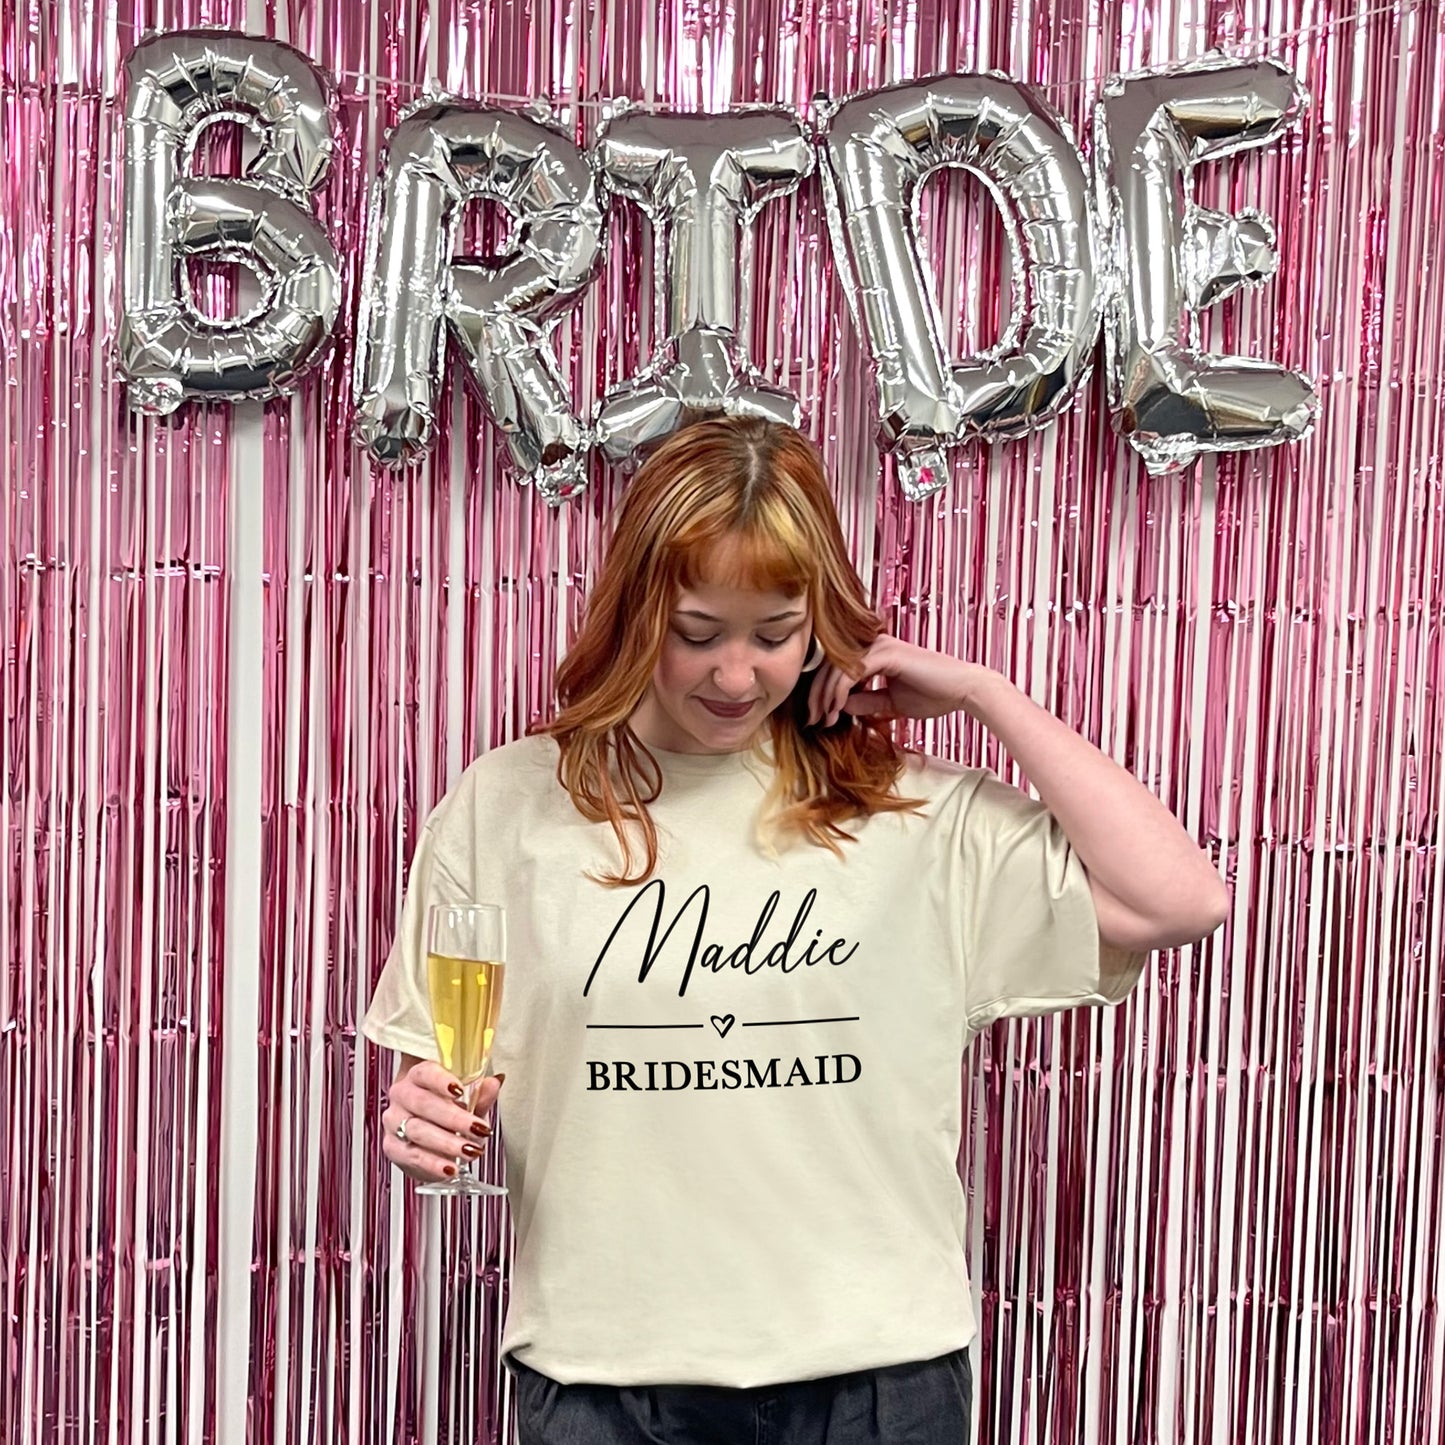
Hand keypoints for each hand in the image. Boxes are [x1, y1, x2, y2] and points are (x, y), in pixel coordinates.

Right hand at [381, 1059, 504, 1184]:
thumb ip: (480, 1094)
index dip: (441, 1081)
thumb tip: (494, 1083)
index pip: (425, 1072)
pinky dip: (433, 1163)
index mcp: (417, 1075)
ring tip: (470, 1151)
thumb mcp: (468, 1100)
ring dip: (446, 1143)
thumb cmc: (446, 1109)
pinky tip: (450, 1168)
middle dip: (453, 1118)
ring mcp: (394, 1121)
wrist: (427, 1135)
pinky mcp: (392, 1146)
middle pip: (423, 1103)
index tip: (460, 1090)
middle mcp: (402, 1095)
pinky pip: (411, 1155)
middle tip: (477, 1129)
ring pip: (417, 1130)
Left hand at [806, 634, 979, 727]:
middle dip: (817, 695)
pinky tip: (836, 710)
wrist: (963, 691)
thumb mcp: (890, 703)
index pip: (836, 669)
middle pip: (830, 667)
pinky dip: (838, 692)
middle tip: (812, 721)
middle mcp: (873, 644)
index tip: (819, 719)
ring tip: (823, 720)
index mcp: (874, 652)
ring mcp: (878, 645)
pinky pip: (850, 673)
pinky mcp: (885, 653)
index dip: (823, 693)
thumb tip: (838, 706)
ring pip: (835, 669)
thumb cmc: (933, 695)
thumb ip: (865, 701)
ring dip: (824, 696)